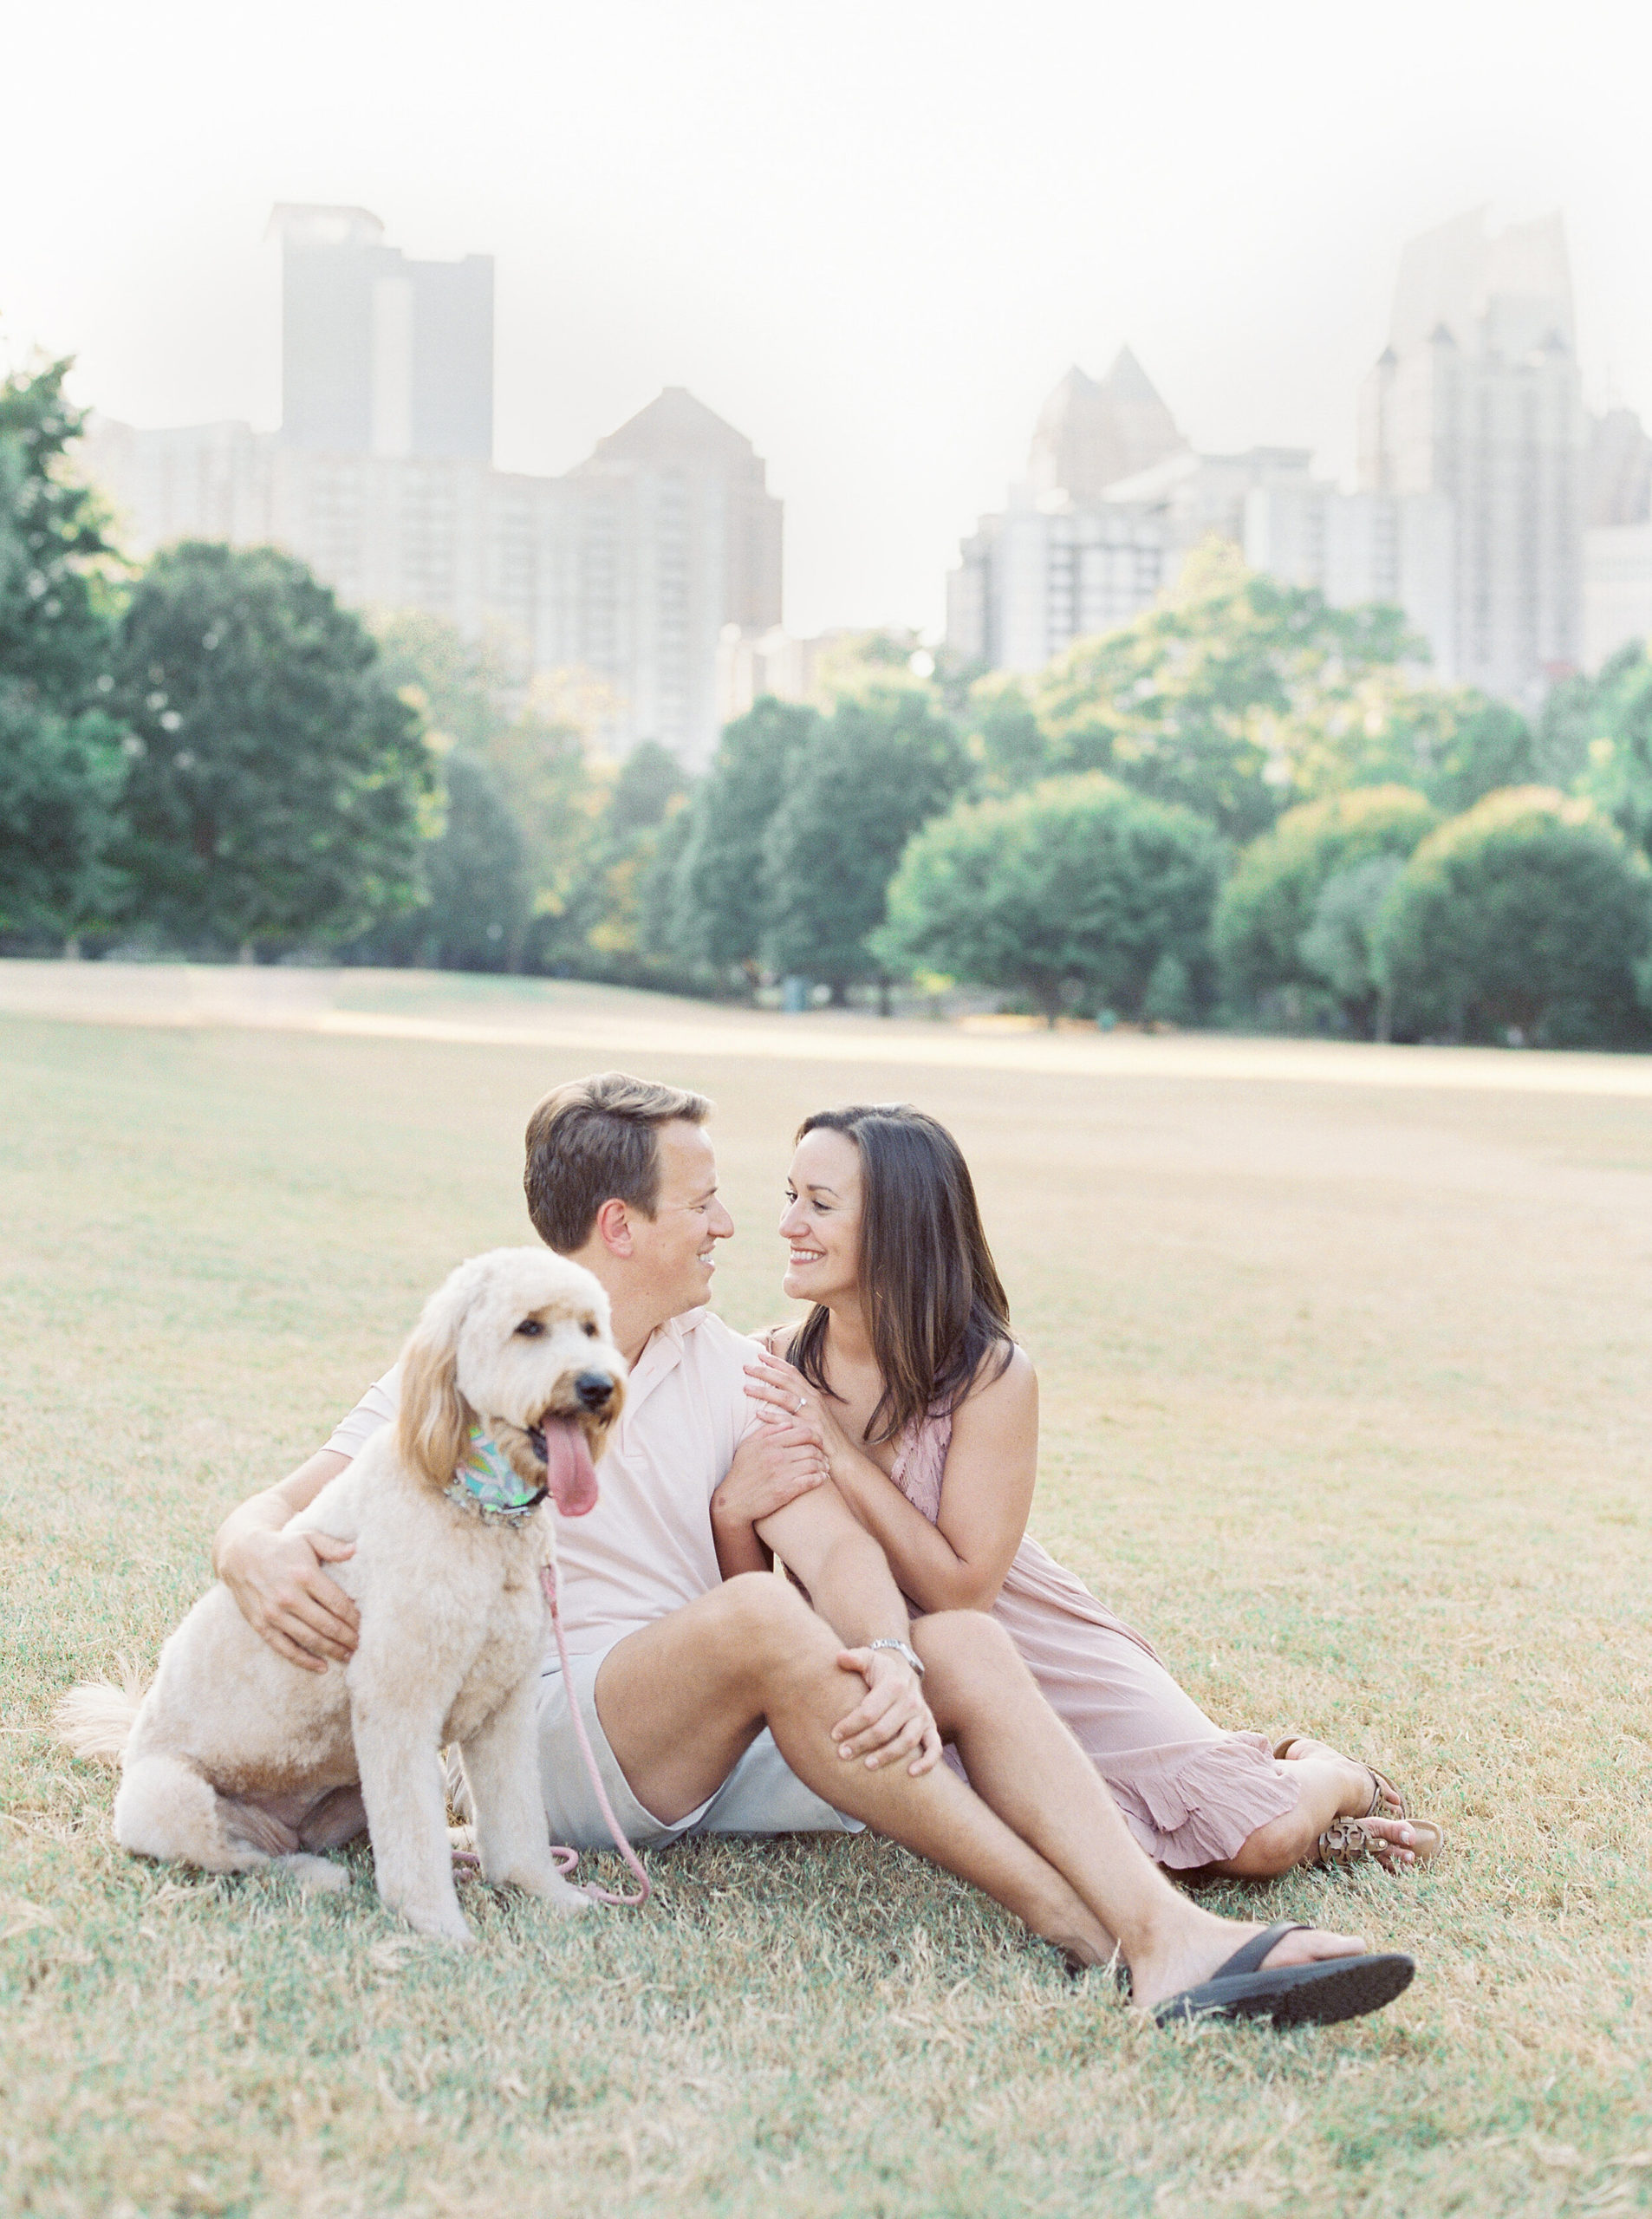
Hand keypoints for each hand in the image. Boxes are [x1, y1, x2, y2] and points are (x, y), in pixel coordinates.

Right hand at [221, 1526, 358, 1671]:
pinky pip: (285, 1648)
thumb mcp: (307, 1537)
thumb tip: (356, 1550)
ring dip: (332, 1650)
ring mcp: (274, 1613)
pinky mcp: (261, 1625)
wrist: (240, 1554)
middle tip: (361, 1644)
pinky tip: (321, 1667)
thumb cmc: (281, 1546)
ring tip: (348, 1656)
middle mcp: (289, 1596)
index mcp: (304, 1575)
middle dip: (347, 1637)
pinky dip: (304, 1660)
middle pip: (327, 1624)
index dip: (354, 1617)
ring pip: (309, 1639)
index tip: (364, 1625)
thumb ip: (332, 1546)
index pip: (337, 1603)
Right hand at [713, 1420, 829, 1530]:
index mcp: (769, 1443)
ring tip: (824, 1468)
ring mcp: (782, 1473)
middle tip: (824, 1457)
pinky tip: (822, 1479)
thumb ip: (766, 1431)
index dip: (815, 1437)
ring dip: (823, 1466)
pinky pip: (811, 1481)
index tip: (818, 1443)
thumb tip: (787, 1423)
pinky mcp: (786, 1491)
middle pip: (811, 1448)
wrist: (733, 1501)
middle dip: (821, 1452)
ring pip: (814, 1464)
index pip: (803, 1432)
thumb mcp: (747, 1446)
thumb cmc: (740, 1472)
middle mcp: (777, 1456)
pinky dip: (820, 1479)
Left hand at [743, 1351, 853, 1468]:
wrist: (845, 1457)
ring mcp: (813, 1415)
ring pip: (786, 1397)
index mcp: (813, 1395)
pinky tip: (758, 1414)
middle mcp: (813, 1401)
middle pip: (786, 1381)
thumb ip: (801, 1403)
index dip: (777, 1362)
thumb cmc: (826, 1438)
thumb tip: (782, 1394)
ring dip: (764, 1391)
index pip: (793, 1372)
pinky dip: (773, 1417)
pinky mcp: (812, 1430)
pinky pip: (789, 1421)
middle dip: (765, 1372)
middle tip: (746, 1367)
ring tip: (746, 1388)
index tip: (760, 1354)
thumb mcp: (815, 1415)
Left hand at [831, 1646, 941, 1776]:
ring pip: (907, 1741)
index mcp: (893, 1685)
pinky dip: (926, 1762)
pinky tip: (911, 1773)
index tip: (835, 1735)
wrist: (903, 1669)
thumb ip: (853, 1658)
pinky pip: (934, 1747)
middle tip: (843, 1754)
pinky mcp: (930, 1727)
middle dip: (862, 1743)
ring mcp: (922, 1716)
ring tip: (868, 1765)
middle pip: (884, 1729)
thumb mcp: (867, 1658)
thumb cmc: (879, 1669)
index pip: (869, 1711)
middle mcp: (910, 1701)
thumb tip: (839, 1657)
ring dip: (887, 1756)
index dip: (850, 1725)